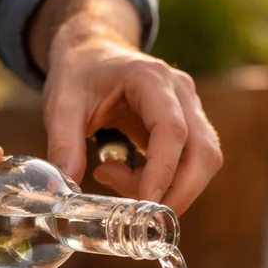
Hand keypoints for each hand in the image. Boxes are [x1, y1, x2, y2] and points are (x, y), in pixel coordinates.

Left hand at [30, 0, 221, 214]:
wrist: (95, 50)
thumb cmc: (80, 73)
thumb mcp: (61, 102)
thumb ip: (63, 142)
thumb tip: (65, 189)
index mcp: (151, 79)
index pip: (172, 131)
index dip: (163, 171)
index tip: (145, 203)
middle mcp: (181, 92)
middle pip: (203, 152)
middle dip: (180, 192)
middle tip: (144, 216)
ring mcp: (192, 109)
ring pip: (205, 161)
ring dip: (175, 189)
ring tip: (125, 187)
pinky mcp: (192, 126)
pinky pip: (194, 163)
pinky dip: (170, 182)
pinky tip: (134, 179)